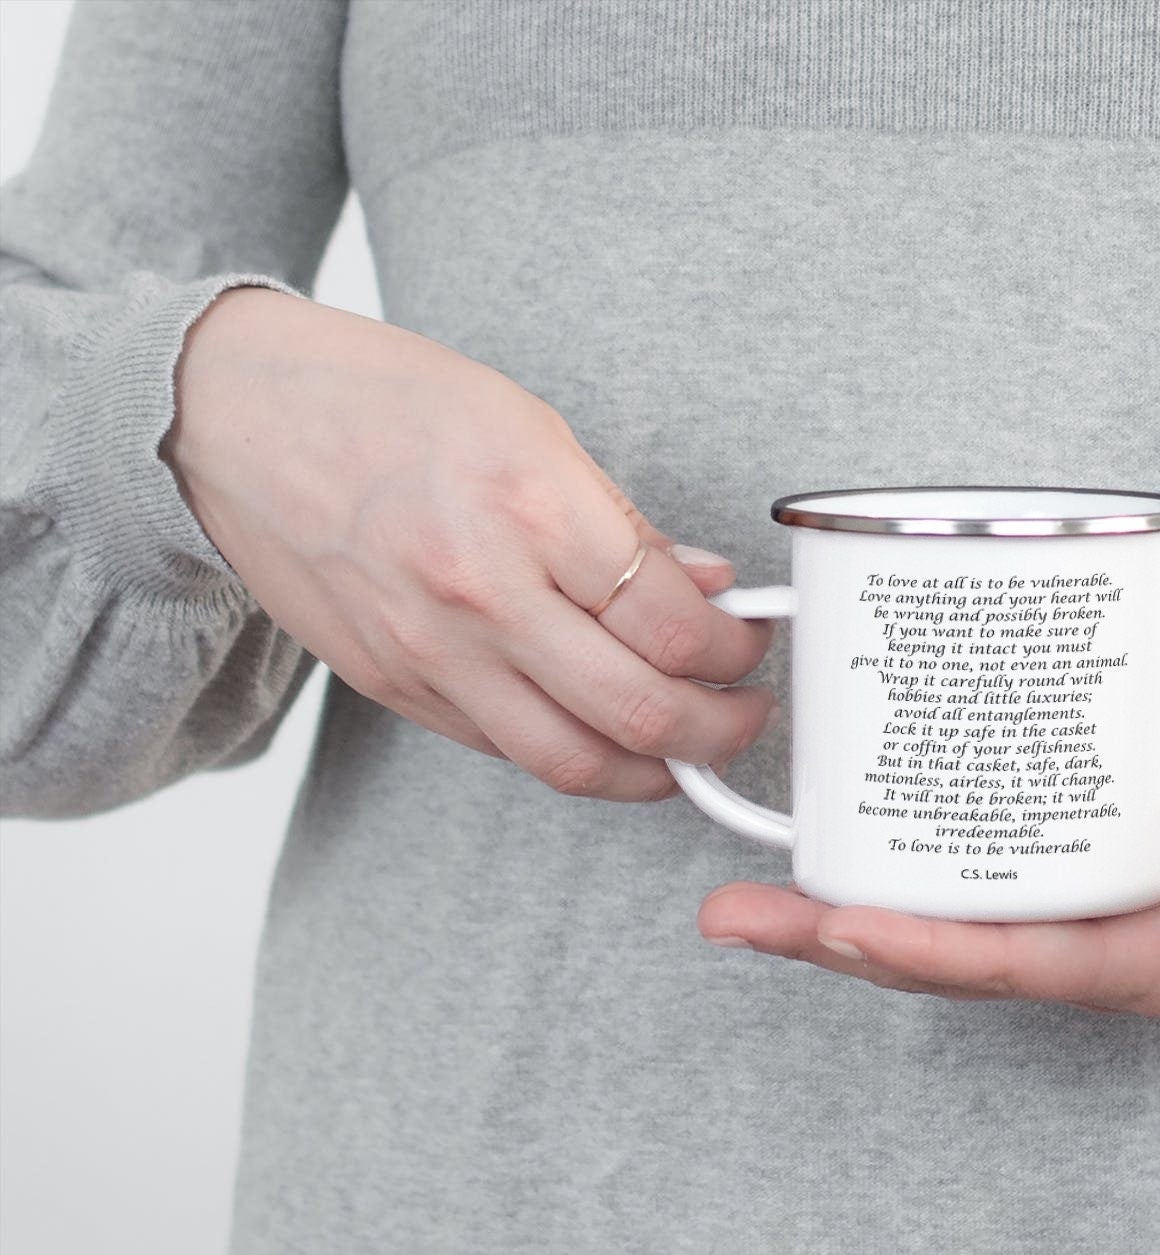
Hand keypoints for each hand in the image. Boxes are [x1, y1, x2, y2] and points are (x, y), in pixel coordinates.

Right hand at [164, 287, 773, 799]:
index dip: (736, 649)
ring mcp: (432, 654)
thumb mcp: (530, 427)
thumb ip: (624, 526)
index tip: (751, 643)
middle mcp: (482, 594)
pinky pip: (506, 750)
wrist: (234, 421)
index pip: (674, 625)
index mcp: (532, 509)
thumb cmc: (384, 403)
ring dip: (654, 773)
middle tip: (746, 714)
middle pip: (640, 712)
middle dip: (720, 730)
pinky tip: (603, 733)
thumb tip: (708, 586)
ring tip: (688, 750)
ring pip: (574, 762)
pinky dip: (572, 754)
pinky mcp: (395, 688)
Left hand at [699, 811, 1159, 1017]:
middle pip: (947, 963)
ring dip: (856, 920)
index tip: (820, 922)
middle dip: (838, 940)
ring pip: (956, 939)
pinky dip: (920, 887)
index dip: (908, 948)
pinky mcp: (1103, 901)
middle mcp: (1102, 966)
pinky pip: (992, 904)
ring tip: (761, 889)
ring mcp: (1097, 940)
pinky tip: (873, 850)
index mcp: (1148, 970)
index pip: (1005, 966)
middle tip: (731, 912)